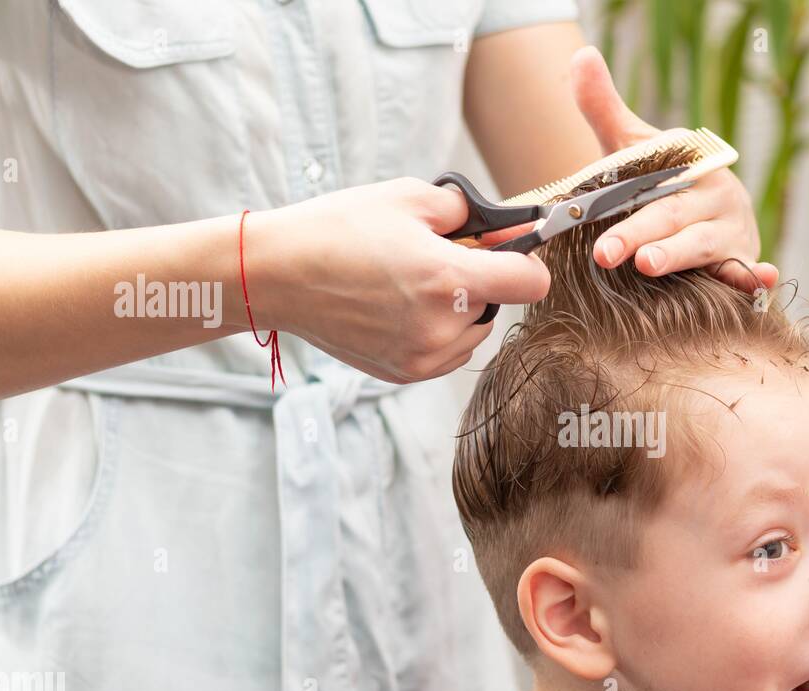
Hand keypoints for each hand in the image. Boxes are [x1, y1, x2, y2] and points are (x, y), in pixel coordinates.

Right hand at [245, 178, 550, 383]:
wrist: (277, 275)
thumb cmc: (338, 230)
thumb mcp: (409, 199)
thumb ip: (470, 213)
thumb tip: (510, 226)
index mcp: (449, 281)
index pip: (531, 283)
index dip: (525, 260)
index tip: (509, 249)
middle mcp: (442, 327)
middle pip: (500, 305)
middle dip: (481, 280)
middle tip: (437, 257)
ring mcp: (424, 356)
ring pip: (474, 331)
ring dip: (461, 309)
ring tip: (412, 282)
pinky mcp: (406, 373)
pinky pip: (447, 352)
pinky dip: (438, 330)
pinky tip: (400, 306)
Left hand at [569, 45, 778, 295]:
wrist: (713, 214)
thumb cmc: (664, 185)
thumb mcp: (635, 148)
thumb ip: (604, 108)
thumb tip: (581, 55)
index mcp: (688, 162)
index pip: (650, 178)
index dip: (622, 199)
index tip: (595, 227)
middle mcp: (714, 192)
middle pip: (671, 214)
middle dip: (638, 233)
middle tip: (606, 252)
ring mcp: (731, 228)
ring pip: (702, 244)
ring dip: (678, 254)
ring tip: (649, 264)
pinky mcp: (742, 259)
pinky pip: (747, 269)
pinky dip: (757, 275)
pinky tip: (762, 280)